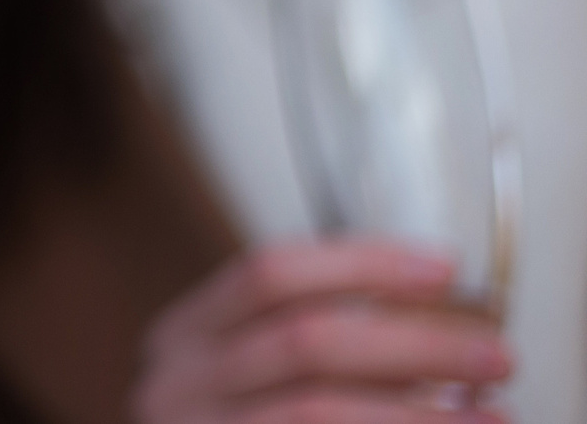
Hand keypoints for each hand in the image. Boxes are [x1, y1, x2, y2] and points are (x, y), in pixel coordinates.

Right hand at [134, 241, 512, 423]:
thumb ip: (311, 340)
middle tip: (494, 354)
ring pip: (317, 411)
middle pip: (304, 341)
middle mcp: (178, 386)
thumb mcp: (245, 376)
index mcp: (184, 337)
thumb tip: (439, 314)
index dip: (361, 264)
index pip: (269, 272)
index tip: (444, 269)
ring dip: (421, 414)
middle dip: (413, 343)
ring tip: (494, 414)